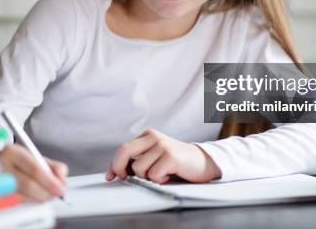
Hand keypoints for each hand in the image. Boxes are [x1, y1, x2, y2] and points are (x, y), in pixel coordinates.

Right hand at [0, 144, 67, 201]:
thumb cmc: (19, 161)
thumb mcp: (37, 157)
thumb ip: (55, 167)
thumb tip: (62, 181)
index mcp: (12, 152)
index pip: (34, 169)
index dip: (49, 181)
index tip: (61, 188)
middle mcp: (2, 167)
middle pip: (28, 185)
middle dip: (46, 192)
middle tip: (56, 194)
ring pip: (23, 196)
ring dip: (40, 198)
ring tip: (48, 195)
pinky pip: (18, 202)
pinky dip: (31, 201)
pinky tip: (36, 197)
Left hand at [105, 129, 221, 183]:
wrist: (203, 162)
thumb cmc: (177, 163)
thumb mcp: (155, 157)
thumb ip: (138, 160)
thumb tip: (118, 172)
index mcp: (148, 136)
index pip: (123, 149)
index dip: (114, 164)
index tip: (111, 176)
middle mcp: (154, 137)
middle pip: (124, 151)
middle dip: (119, 168)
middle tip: (124, 178)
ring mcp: (162, 145)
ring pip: (139, 168)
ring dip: (147, 177)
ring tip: (161, 174)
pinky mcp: (171, 156)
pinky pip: (153, 175)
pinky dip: (159, 180)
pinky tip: (169, 175)